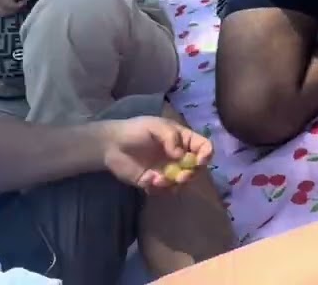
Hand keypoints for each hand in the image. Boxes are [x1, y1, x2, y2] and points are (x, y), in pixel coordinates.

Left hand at [99, 116, 214, 192]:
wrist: (111, 145)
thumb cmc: (135, 130)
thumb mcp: (155, 126)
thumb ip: (171, 138)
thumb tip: (181, 156)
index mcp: (183, 140)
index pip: (203, 147)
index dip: (206, 154)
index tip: (200, 160)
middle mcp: (178, 157)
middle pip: (196, 169)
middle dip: (191, 174)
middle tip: (181, 176)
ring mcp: (168, 170)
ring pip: (182, 183)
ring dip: (174, 184)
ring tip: (158, 180)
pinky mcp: (155, 182)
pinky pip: (164, 190)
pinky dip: (159, 188)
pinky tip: (148, 180)